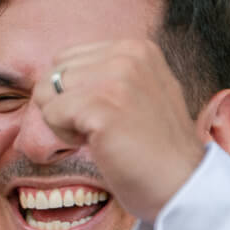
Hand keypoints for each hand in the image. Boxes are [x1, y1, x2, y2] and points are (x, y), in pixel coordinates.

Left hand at [37, 39, 206, 223]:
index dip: (73, 93)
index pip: (66, 58)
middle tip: (102, 129)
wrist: (182, 182)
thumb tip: (54, 74)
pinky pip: (50, 114)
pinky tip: (98, 144)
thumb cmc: (155, 147)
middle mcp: (127, 55)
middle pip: (53, 74)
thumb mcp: (140, 91)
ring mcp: (116, 78)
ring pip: (47, 93)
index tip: (106, 114)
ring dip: (63, 122)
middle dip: (64, 106)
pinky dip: (64, 136)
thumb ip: (106, 74)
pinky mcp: (102, 105)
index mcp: (136, 47)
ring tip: (101, 136)